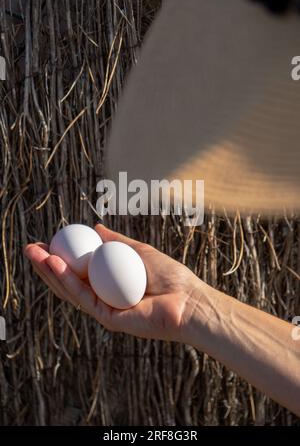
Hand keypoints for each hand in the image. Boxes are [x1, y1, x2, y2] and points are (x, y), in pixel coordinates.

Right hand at [23, 224, 203, 341]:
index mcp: (109, 283)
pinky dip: (68, 279)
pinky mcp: (108, 319)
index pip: (79, 270)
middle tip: (30, 248)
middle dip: (47, 265)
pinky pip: (84, 296)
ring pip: (71, 289)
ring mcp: (104, 308)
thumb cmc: (170, 276)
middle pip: (69, 281)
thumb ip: (117, 242)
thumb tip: (96, 228)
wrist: (188, 299)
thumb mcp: (139, 251)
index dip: (60, 256)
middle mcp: (104, 296)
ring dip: (50, 271)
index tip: (47, 240)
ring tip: (34, 253)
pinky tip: (55, 263)